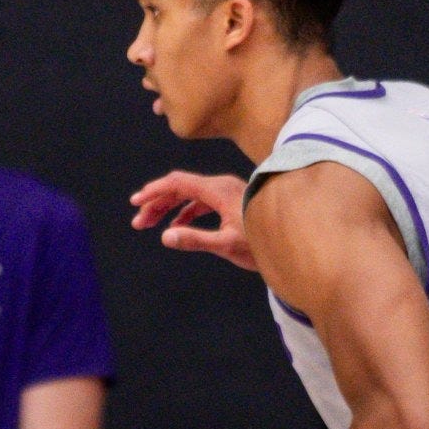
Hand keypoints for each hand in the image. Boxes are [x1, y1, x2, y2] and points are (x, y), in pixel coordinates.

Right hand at [131, 171, 254, 271]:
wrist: (293, 240)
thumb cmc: (263, 243)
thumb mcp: (227, 244)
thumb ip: (195, 239)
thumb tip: (165, 236)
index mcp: (217, 190)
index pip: (177, 183)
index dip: (154, 191)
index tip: (136, 203)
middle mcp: (221, 185)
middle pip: (179, 187)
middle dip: (156, 203)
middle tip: (138, 222)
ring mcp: (227, 192)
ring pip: (189, 194)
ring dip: (168, 208)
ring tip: (150, 224)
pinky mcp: (231, 201)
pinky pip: (200, 201)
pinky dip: (184, 211)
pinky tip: (177, 226)